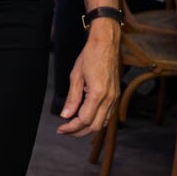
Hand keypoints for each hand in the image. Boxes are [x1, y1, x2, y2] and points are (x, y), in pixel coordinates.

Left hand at [56, 18, 119, 136]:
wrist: (106, 43)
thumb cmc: (90, 56)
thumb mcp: (76, 76)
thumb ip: (72, 98)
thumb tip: (65, 115)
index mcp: (98, 94)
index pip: (84, 119)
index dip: (71, 127)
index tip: (61, 129)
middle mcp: (109, 99)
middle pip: (94, 126)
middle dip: (78, 131)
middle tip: (64, 131)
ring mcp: (115, 98)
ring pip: (102, 123)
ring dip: (87, 128)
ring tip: (73, 127)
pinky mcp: (116, 95)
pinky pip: (107, 115)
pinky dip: (96, 121)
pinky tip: (85, 118)